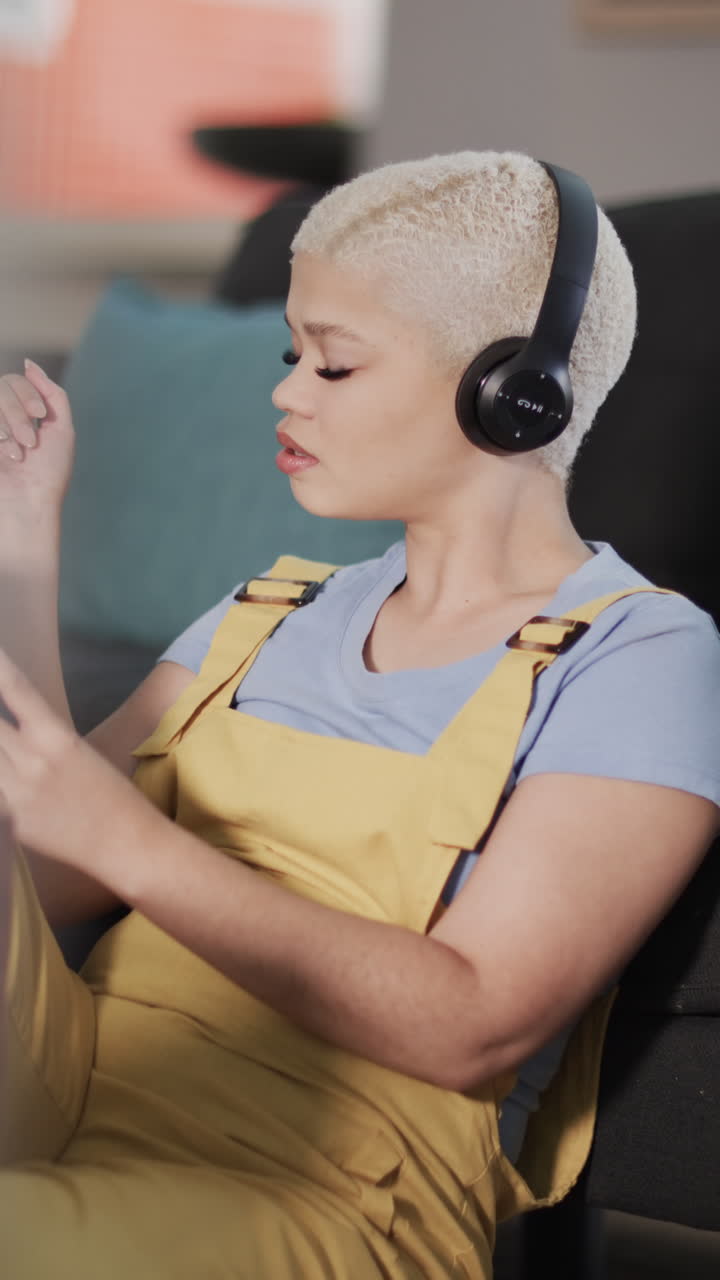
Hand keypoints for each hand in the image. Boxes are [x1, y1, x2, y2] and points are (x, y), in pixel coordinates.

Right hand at [0, 360, 74, 538]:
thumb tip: (29, 364)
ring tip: (20, 454)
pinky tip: (7, 456)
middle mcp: (2, 418)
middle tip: (30, 443)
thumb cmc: (48, 474)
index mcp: (21, 413)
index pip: (16, 381)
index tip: (39, 417)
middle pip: (2, 387)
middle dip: (19, 413)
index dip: (29, 392)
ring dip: (11, 426)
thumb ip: (51, 393)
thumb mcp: (62, 430)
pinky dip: (1, 436)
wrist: (28, 506)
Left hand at [0, 647, 156, 884]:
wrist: (128, 842)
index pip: (16, 690)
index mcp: (56, 737)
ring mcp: (17, 794)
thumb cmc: (109, 794)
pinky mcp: (11, 822)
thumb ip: (36, 738)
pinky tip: (8, 777)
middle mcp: (32, 761)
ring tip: (8, 749)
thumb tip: (7, 728)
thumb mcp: (77, 753)